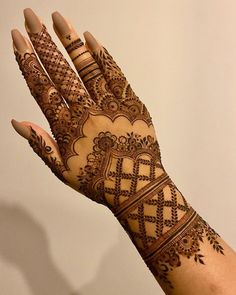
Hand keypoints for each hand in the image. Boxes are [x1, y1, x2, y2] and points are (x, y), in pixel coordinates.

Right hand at [12, 8, 169, 212]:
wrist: (136, 185)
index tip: (18, 39)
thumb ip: (41, 144)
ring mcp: (110, 105)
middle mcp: (86, 111)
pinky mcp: (131, 103)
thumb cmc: (100, 182)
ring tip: (58, 19)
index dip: (28, 62)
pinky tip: (91, 40)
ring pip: (87, 67)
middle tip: (31, 17)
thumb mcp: (63, 170)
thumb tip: (18, 123)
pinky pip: (116, 75)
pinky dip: (104, 57)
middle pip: (61, 72)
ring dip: (71, 42)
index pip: (42, 88)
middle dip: (43, 42)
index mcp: (67, 127)